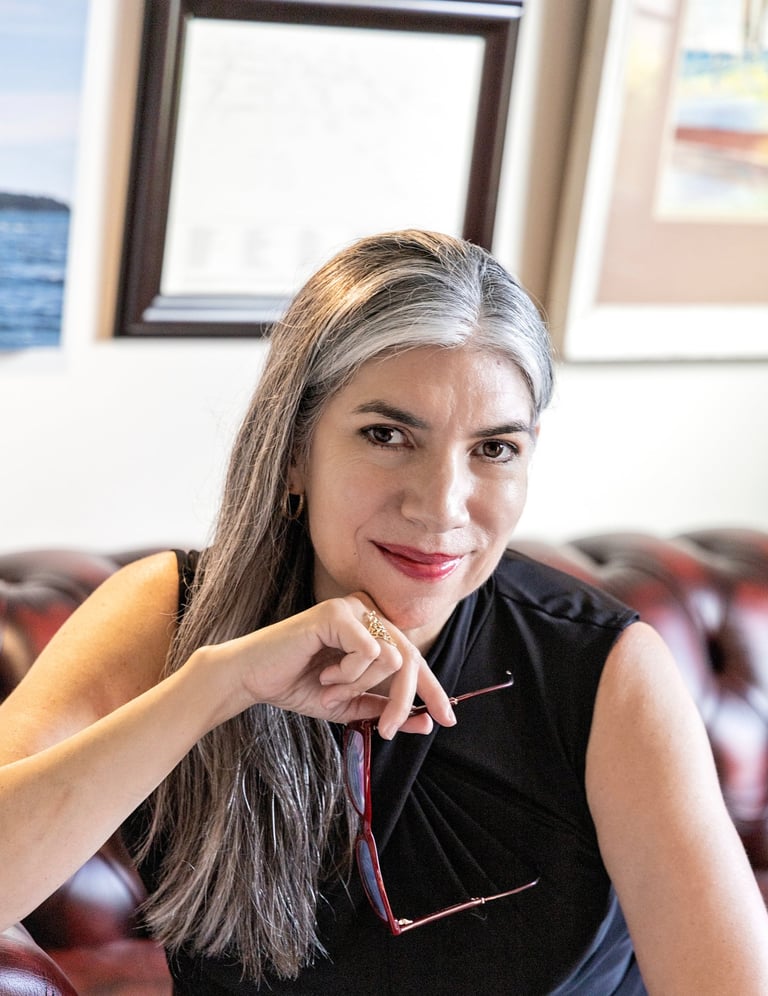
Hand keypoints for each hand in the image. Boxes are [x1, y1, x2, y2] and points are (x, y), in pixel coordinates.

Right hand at [193, 594, 455, 738]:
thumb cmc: (297, 685)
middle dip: (402, 701)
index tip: (447, 719)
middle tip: (385, 730)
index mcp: (372, 628)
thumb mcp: (349, 704)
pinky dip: (349, 674)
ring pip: (393, 658)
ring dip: (361, 686)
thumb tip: (427, 722)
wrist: (252, 678)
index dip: (433, 690)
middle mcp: (367, 610)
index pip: (414, 658)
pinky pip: (371, 652)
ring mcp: (353, 607)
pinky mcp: (338, 612)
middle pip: (411, 658)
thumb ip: (385, 709)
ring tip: (330, 688)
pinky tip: (325, 674)